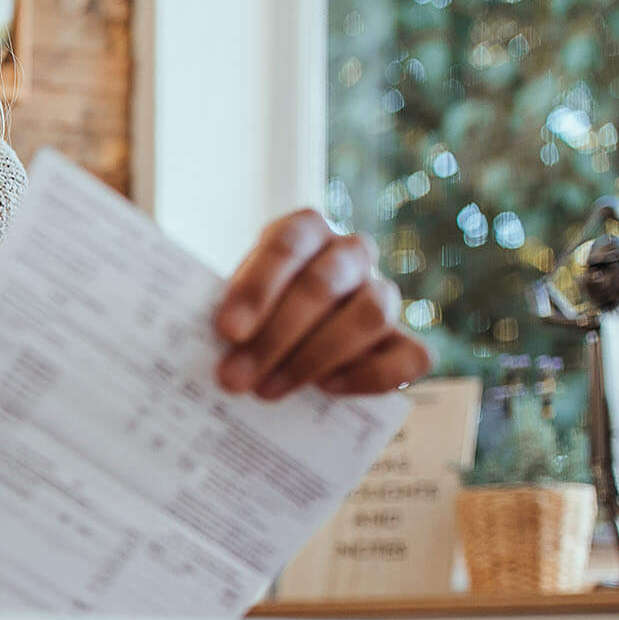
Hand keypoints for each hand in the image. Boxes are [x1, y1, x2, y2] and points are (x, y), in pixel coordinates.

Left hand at [213, 209, 432, 397]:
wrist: (286, 332)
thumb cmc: (253, 311)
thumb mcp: (234, 300)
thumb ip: (228, 314)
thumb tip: (207, 348)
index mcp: (305, 229)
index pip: (287, 244)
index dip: (257, 288)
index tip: (227, 332)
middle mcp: (350, 253)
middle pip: (323, 285)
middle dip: (274, 337)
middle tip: (235, 377)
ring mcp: (384, 293)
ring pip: (371, 314)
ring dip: (314, 358)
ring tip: (267, 389)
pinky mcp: (406, 339)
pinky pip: (411, 356)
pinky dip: (370, 375)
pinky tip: (327, 389)